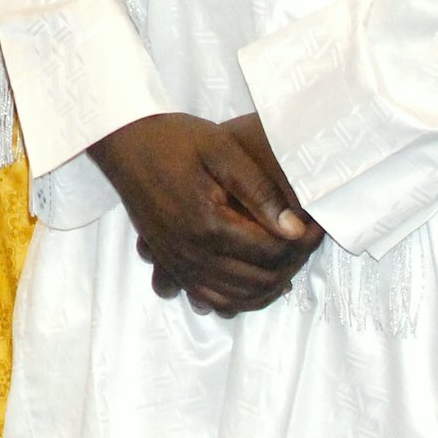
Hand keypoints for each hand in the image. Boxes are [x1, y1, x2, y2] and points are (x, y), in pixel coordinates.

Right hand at [90, 110, 320, 315]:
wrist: (122, 140)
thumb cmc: (173, 138)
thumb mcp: (221, 150)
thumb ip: (259, 190)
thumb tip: (294, 229)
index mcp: (208, 224)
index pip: (272, 251)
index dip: (302, 241)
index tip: (315, 225)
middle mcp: (191, 251)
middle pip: (258, 279)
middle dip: (289, 265)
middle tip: (304, 242)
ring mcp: (176, 260)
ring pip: (235, 297)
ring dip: (266, 287)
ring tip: (285, 260)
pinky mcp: (168, 261)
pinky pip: (207, 297)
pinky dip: (234, 298)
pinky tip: (250, 282)